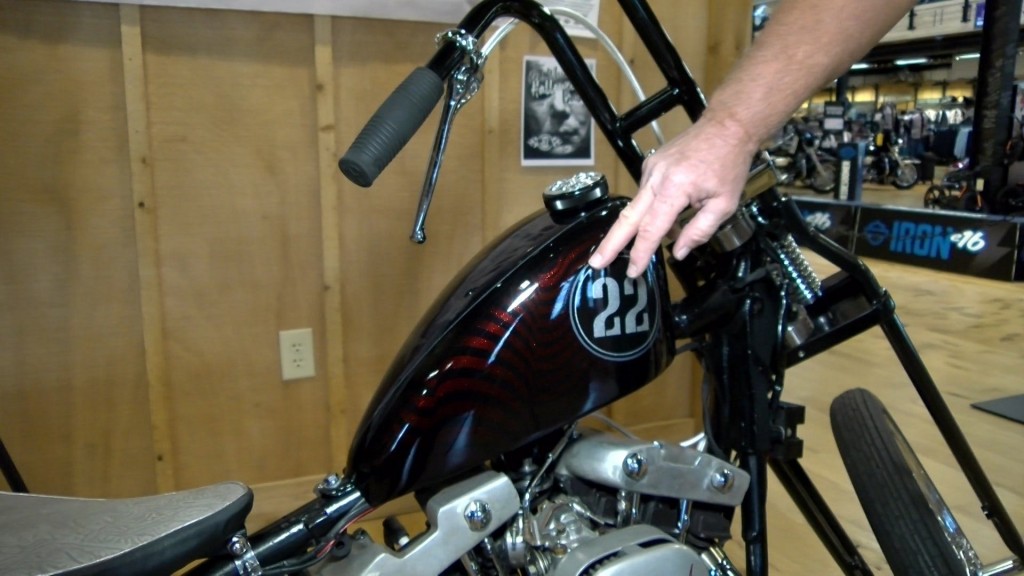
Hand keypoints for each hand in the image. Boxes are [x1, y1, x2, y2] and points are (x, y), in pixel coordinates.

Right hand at [588, 114, 758, 276]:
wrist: (726, 127)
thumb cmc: (729, 165)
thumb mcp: (724, 204)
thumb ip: (699, 231)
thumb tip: (678, 252)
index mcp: (674, 188)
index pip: (652, 228)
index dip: (641, 253)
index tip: (632, 271)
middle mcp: (656, 178)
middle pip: (628, 217)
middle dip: (611, 243)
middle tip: (596, 263)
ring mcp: (650, 169)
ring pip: (639, 207)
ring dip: (642, 227)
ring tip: (655, 238)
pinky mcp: (650, 165)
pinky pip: (646, 194)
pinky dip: (653, 209)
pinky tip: (669, 213)